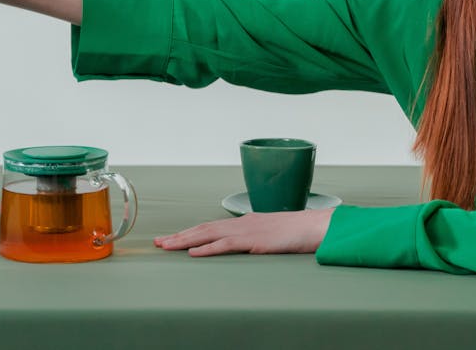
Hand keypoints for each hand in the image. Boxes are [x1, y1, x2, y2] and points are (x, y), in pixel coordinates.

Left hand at [153, 208, 334, 256]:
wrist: (316, 226)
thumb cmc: (299, 232)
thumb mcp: (272, 235)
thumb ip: (258, 239)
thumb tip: (248, 246)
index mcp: (245, 222)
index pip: (211, 227)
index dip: (190, 232)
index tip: (172, 238)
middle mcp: (241, 223)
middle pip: (203, 228)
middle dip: (179, 236)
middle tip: (158, 243)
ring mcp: (246, 230)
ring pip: (208, 234)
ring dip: (185, 241)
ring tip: (166, 246)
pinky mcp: (254, 240)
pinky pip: (225, 245)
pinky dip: (207, 248)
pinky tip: (193, 253)